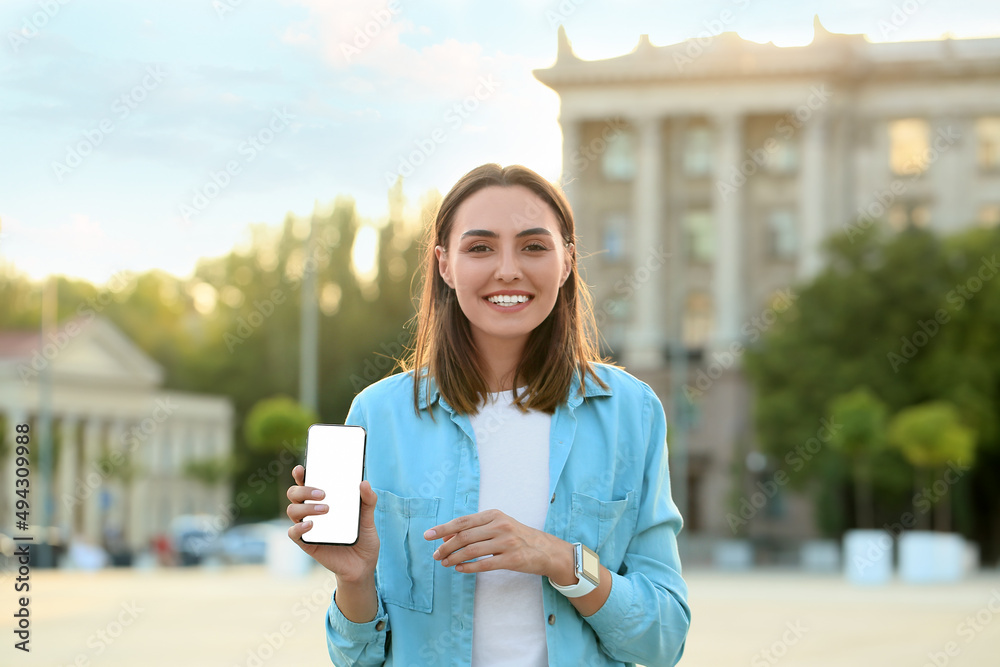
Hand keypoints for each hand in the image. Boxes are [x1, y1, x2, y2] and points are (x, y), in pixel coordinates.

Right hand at [286, 465, 379, 582]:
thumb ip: (368, 501)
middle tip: (323, 493)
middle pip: (294, 494)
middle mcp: (312, 511)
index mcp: (324, 501)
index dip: (300, 474)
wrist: (363, 566)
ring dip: (305, 507)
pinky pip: (294, 533)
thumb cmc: (363, 538)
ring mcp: (308, 527)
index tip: (302, 468)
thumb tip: (364, 483)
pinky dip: (299, 527)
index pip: (307, 483)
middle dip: (304, 489)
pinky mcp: (307, 543)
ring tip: (325, 510)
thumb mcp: (369, 518)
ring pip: (292, 510)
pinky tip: (311, 524)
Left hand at [424, 509, 573, 581]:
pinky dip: (468, 567)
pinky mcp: (512, 559)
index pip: (463, 521)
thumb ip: (475, 529)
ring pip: (471, 551)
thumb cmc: (517, 536)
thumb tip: (447, 537)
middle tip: (436, 555)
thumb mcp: (498, 526)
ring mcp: (507, 542)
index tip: (428, 535)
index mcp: (494, 515)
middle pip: (464, 536)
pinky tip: (459, 569)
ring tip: (445, 563)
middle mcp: (500, 526)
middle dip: (446, 546)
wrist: (546, 550)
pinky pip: (484, 564)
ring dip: (454, 558)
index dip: (443, 528)